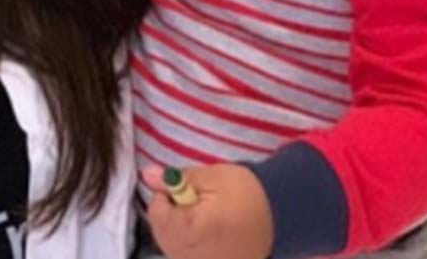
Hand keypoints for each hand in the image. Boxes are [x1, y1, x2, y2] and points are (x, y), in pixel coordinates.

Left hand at [143, 162, 273, 258]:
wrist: (280, 218)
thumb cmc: (246, 192)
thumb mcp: (211, 176)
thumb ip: (176, 179)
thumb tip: (147, 175)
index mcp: (195, 231)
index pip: (157, 215)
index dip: (165, 197)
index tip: (181, 189)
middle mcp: (196, 256)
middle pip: (161, 235)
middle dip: (169, 215)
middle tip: (191, 202)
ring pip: (172, 248)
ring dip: (177, 230)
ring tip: (201, 217)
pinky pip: (186, 257)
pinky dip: (189, 244)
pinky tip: (205, 233)